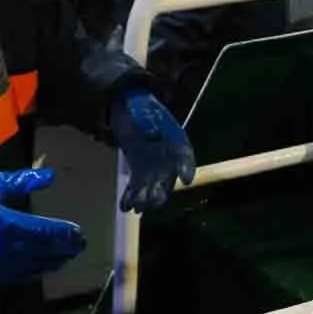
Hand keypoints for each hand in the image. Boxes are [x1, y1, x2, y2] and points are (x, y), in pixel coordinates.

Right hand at [0, 167, 86, 283]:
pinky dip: (36, 271)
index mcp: (0, 222)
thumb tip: (50, 175)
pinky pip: (18, 275)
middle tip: (81, 244)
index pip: (39, 231)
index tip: (78, 232)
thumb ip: (23, 181)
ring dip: (53, 261)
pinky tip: (48, 266)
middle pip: (39, 250)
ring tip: (70, 255)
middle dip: (63, 248)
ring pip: (31, 265)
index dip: (60, 233)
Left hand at [112, 89, 197, 212]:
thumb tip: (153, 136)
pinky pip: (136, 185)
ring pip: (152, 186)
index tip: (186, 179)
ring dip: (145, 199)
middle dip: (160, 192)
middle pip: (167, 178)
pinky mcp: (138, 168)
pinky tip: (125, 206)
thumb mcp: (147, 113)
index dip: (187, 169)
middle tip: (152, 201)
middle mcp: (167, 156)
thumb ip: (151, 125)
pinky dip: (131, 196)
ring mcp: (152, 164)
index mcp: (175, 140)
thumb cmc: (140, 108)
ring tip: (137, 207)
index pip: (186, 156)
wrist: (127, 106)